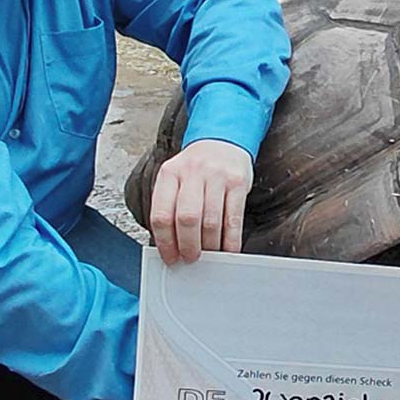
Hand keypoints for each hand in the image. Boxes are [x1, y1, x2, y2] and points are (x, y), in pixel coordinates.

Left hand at [149, 139, 253, 264]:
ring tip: (208, 254)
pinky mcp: (238, 182)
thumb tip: (172, 246)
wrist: (222, 141)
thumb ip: (170, 207)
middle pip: (187, 218)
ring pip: (211, 221)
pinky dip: (231, 240)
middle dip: (188, 246)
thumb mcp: (176, 178)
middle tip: (190, 258)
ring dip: (209, 246)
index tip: (170, 257)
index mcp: (170, 173)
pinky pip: (234, 219)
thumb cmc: (196, 168)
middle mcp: (192, 172)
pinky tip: (228, 249)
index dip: (165, 242)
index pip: (161, 214)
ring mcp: (217, 176)